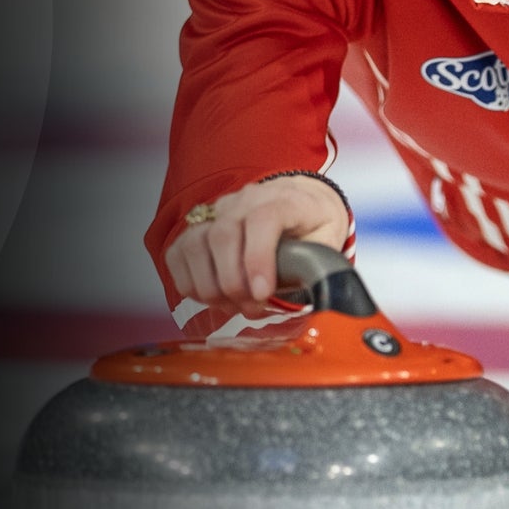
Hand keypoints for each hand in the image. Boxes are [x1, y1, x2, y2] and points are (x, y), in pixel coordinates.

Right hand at [162, 175, 349, 317]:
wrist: (297, 200)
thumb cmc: (313, 224)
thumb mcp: (330, 240)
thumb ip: (323, 263)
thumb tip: (321, 293)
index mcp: (284, 199)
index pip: (264, 219)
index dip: (258, 259)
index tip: (263, 294)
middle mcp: (244, 200)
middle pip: (223, 234)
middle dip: (233, 282)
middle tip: (252, 308)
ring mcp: (217, 211)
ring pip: (194, 243)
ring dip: (209, 286)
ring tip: (234, 306)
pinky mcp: (197, 227)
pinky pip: (178, 253)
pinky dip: (188, 282)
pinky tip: (211, 297)